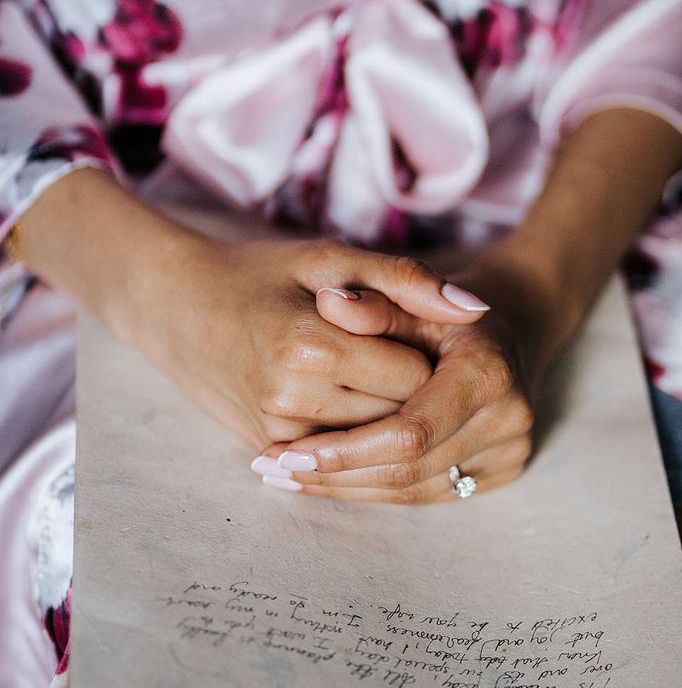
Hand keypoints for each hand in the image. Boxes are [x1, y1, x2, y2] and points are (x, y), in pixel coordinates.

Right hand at [140, 238, 489, 449]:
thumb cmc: (258, 274)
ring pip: (376, 441)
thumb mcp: (329, 258)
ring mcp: (277, 432)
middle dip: (410, 386)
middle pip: (400, 413)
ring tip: (359, 368)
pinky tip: (339, 393)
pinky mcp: (268, 448)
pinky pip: (343, 452)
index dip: (426, 352)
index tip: (410, 329)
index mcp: (312, 345)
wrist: (175, 306)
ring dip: (386, 410)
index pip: (417, 375)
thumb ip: (405, 279)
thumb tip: (479, 309)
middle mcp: (292, 399)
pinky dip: (356, 428)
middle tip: (386, 348)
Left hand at [253, 270, 537, 501]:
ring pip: (414, 490)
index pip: (409, 432)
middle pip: (408, 469)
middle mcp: (510, 419)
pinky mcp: (502, 472)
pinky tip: (329, 481)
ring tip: (289, 478)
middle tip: (274, 471)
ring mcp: (510, 451)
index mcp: (488, 374)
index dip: (347, 449)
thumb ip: (372, 305)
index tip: (289, 453)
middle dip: (336, 475)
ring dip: (347, 488)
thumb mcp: (406, 298)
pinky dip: (373, 489)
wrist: (502, 330)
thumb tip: (328, 302)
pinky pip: (426, 493)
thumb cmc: (442, 312)